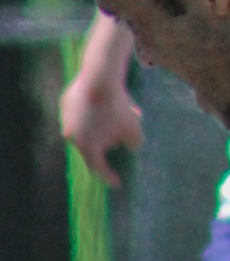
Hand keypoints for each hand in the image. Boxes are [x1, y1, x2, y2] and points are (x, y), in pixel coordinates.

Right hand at [60, 67, 144, 186]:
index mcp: (86, 147)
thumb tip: (131, 147)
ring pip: (84, 127)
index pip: (97, 168)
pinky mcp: (65, 103)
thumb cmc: (118, 107)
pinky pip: (79, 112)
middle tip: (120, 137)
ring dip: (98, 126)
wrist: (100, 77)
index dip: (109, 177)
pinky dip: (90, 111)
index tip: (117, 183)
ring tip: (116, 115)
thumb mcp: (133, 129)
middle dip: (106, 142)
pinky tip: (102, 102)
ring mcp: (65, 119)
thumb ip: (134, 143)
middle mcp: (71, 136)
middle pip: (90, 145)